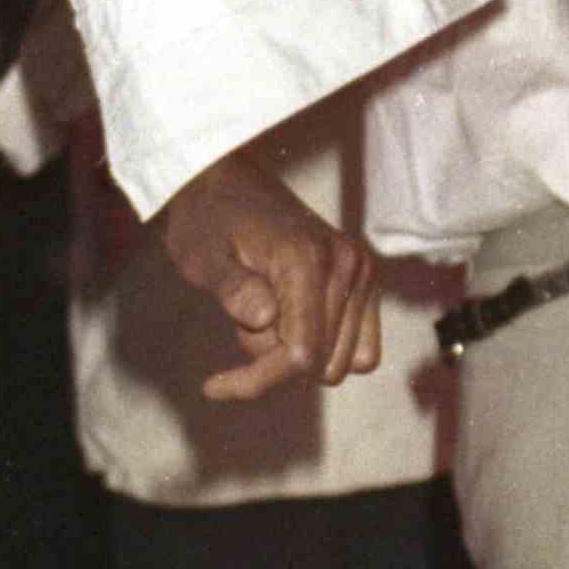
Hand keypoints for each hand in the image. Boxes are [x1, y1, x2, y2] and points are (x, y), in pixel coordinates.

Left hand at [154, 149, 380, 398]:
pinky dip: (324, 348)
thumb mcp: (202, 257)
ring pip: (342, 363)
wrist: (224, 183)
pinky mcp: (366, 281)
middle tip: (242, 322)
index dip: (257, 379)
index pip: (300, 356)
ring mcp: (363, 273)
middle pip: (322, 365)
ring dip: (299, 353)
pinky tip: (290, 321)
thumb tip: (265, 317)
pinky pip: (360, 350)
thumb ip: (233, 287)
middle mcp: (348, 265)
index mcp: (307, 259)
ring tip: (266, 311)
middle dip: (275, 361)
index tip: (212, 385)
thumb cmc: (208, 222)